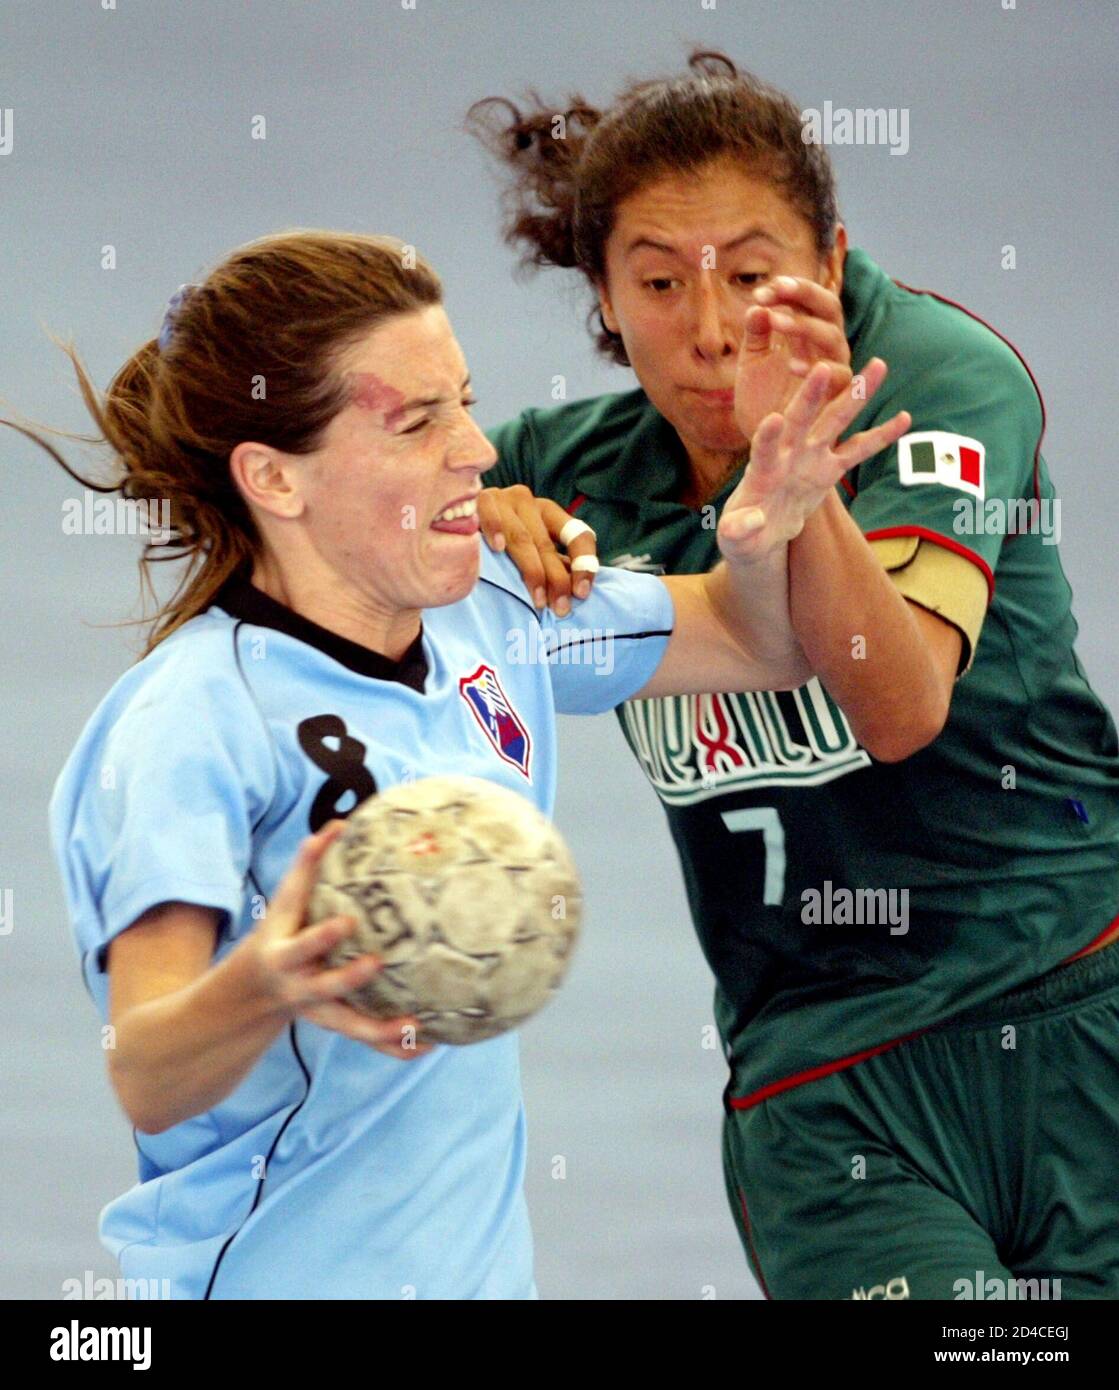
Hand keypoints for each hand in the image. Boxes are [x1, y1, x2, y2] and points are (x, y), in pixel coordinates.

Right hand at [240, 821, 432, 1060]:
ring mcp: (318, 1012)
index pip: (302, 946)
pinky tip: (430, 1045)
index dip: (322, 937)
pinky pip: (367, 1041)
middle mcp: (300, 988)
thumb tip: (340, 824)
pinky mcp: (336, 1025)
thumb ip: (308, 866)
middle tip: (378, 964)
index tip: (349, 922)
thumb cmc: (280, 932)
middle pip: (325, 989)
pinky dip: (395, 1046)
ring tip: (418, 1027)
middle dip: (349, 979)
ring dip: (382, 1030)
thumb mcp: (283, 904)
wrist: (251, 992)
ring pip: (350, 1027)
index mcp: (285, 957)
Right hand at [477, 485, 598, 614]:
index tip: (582, 593)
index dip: (584, 563)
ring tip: (539, 600)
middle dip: (558, 580)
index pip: (577, 534)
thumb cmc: (492, 546)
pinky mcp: (477, 499)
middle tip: (561, 609)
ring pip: (523, 538)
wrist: (447, 523)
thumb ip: (550, 565)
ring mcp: (502, 498)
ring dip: (533, 570)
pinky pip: (489, 512)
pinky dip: (494, 527)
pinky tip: (498, 548)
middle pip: (548, 544)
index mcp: (546, 512)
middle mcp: (527, 502)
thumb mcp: (527, 552)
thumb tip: (577, 594)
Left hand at [718, 358, 910, 565]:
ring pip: (835, 421)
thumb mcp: (734, 537)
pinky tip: (905, 418)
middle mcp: (787, 454)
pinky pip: (859, 450)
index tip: (773, 420)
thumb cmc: (741, 534)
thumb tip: (757, 521)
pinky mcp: (830, 469)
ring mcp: (811, 457)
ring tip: (878, 366)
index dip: (767, 437)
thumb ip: (739, 529)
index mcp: (761, 470)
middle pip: (801, 420)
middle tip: (824, 367)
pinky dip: (881, 436)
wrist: (759, 533)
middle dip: (812, 395)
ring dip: (855, 394)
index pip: (763, 450)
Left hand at [734, 276, 851, 440]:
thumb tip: (756, 306)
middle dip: (805, 295)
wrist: (765, 444)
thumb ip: (755, 335)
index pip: (810, 300)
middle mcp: (827, 348)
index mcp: (809, 335)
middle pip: (830, 308)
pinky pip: (839, 377)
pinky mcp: (838, 398)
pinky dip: (818, 368)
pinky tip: (792, 366)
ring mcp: (835, 371)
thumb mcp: (752, 364)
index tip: (762, 292)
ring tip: (776, 323)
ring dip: (805, 325)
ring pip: (833, 337)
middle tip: (776, 289)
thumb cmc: (761, 401)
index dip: (790, 291)